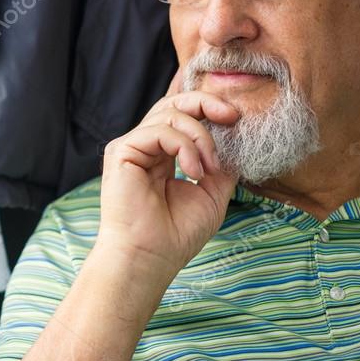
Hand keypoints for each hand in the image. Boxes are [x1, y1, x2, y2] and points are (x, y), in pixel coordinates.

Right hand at [95, 69, 239, 278]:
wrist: (149, 257)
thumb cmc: (176, 234)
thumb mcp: (213, 194)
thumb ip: (222, 165)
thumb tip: (237, 141)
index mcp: (163, 155)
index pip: (182, 116)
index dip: (207, 107)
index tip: (235, 117)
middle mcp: (145, 147)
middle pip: (173, 103)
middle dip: (206, 103)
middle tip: (232, 116)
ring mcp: (132, 147)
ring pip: (169, 113)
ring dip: (200, 136)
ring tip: (209, 168)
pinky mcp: (122, 151)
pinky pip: (158, 131)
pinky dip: (184, 146)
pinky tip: (194, 172)